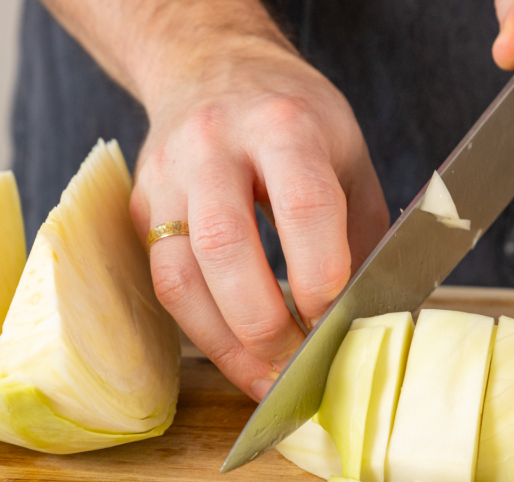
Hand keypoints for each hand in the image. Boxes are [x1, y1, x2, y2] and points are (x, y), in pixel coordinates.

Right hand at [130, 42, 388, 400]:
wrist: (212, 68)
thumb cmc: (294, 119)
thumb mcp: (348, 156)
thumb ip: (362, 233)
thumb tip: (370, 318)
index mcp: (283, 125)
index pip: (302, 208)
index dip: (320, 279)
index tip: (337, 323)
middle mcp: (213, 145)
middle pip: (226, 247)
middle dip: (266, 325)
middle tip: (301, 368)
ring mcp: (166, 176)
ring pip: (179, 276)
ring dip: (226, 344)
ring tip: (267, 381)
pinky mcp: (143, 208)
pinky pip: (164, 282)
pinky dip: (203, 330)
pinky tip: (239, 354)